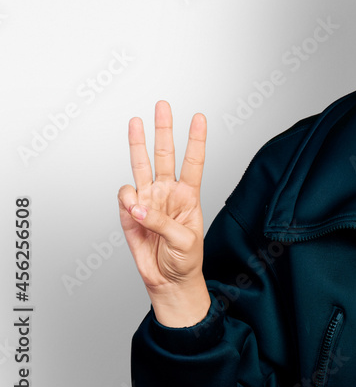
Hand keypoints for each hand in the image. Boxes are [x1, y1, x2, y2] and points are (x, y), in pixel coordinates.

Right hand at [118, 100, 211, 326]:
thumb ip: (161, 221)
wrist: (168, 280)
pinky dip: (127, 199)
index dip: (196, 140)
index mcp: (189, 195)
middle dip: (164, 130)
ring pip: (141, 165)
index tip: (199, 117)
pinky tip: (132, 208)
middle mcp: (168, 192)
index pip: (194, 161)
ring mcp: (148, 200)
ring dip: (138, 144)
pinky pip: (125, 197)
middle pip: (166, 154)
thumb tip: (137, 205)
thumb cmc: (185, 260)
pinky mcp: (130, 214)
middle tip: (163, 106)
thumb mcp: (184, 241)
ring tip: (136, 122)